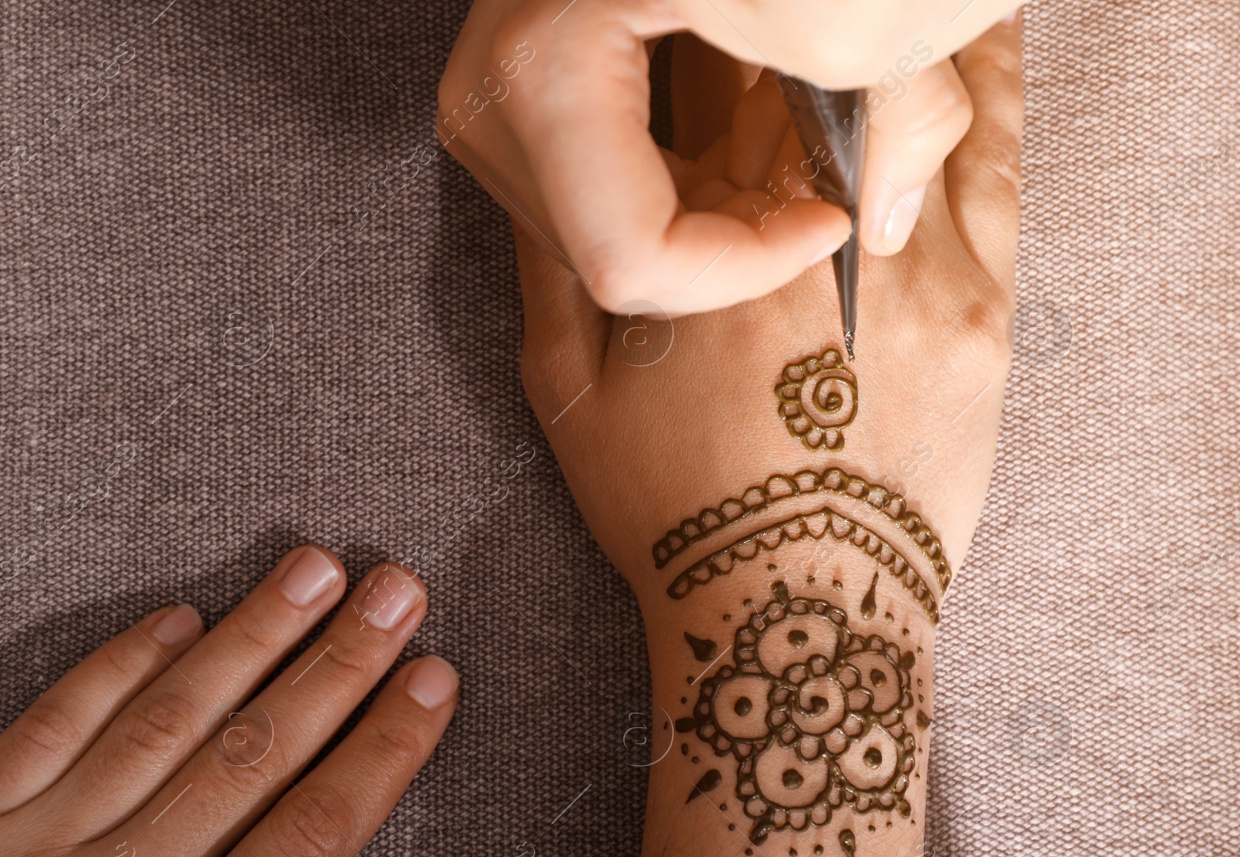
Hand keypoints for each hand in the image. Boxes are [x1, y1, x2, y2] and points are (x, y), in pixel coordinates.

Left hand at [0, 548, 457, 856]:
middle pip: (251, 756)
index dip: (385, 747)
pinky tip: (184, 617)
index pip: (313, 833)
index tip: (435, 680)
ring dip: (250, 635)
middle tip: (396, 592)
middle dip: (339, 663)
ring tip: (314, 571)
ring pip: (162, 719)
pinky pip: (51, 722)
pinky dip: (121, 663)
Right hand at [439, 0, 1018, 313]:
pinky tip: (720, 131)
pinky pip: (566, 157)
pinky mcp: (530, 29)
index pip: (620, 251)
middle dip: (693, 249)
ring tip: (757, 163)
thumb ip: (907, 132)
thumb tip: (881, 224)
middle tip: (786, 199)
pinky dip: (652, 169)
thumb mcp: (904, 1)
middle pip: (574, 240)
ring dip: (672, 212)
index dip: (734, 270)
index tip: (827, 222)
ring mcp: (509, 32)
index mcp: (567, 33)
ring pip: (562, 205)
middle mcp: (508, 36)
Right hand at [508, 23, 1019, 856]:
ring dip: (886, 47)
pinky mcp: (982, 300)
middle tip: (770, 39)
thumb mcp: (567, 392)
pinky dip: (985, 92)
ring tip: (872, 27)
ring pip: (912, 96)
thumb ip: (550, 271)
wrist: (793, 608)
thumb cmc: (671, 506)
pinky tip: (969, 53)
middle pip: (811, 78)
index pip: (705, 83)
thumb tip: (543, 182)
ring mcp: (906, 261)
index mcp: (702, 241)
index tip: (688, 33)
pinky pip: (995, 161)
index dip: (698, 39)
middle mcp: (807, 232)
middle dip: (790, 45)